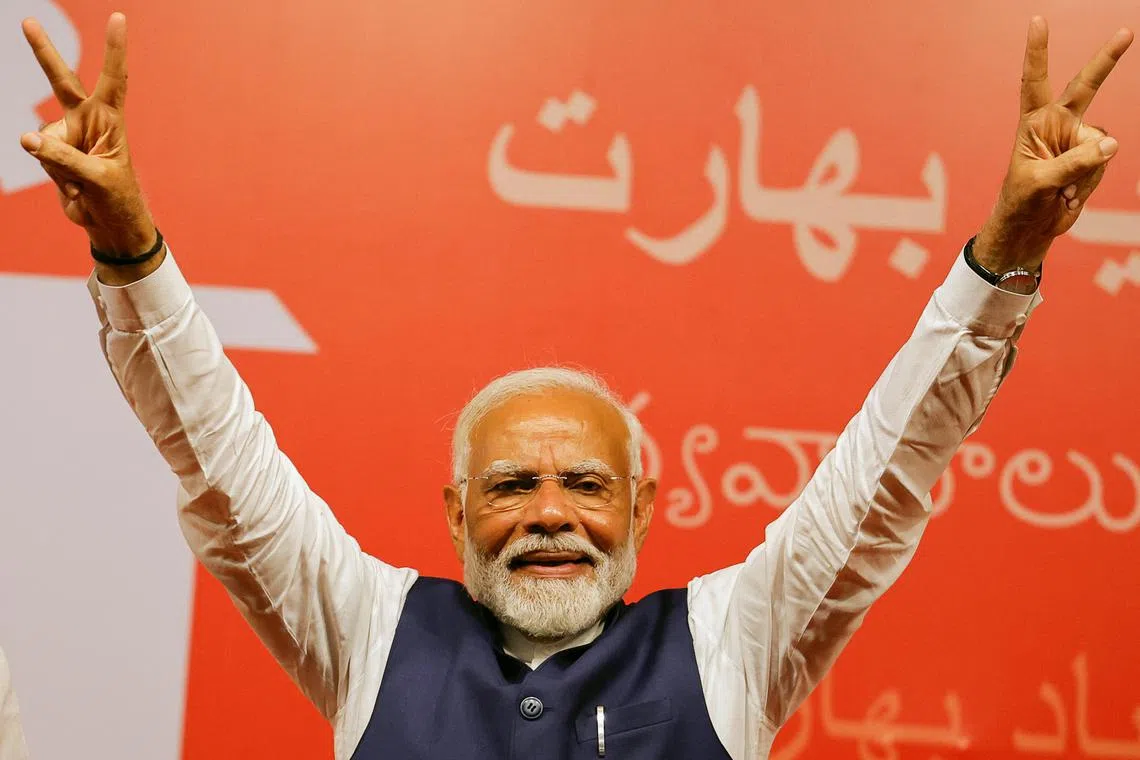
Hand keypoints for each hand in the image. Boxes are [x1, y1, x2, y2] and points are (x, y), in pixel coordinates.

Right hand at [19, 12, 161, 276]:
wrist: (108, 222)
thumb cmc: (116, 198)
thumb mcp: (98, 179)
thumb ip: (64, 159)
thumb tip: (27, 139)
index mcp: (111, 119)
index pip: (114, 78)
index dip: (115, 49)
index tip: (120, 18)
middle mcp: (87, 120)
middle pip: (61, 81)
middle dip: (43, 52)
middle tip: (28, 20)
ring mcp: (67, 135)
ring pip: (44, 139)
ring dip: (60, 166)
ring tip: (83, 183)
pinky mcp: (53, 152)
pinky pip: (40, 156)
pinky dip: (56, 176)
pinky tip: (75, 188)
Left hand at [974, 17, 1132, 273]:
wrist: (1031, 227)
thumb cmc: (1022, 202)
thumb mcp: (1039, 183)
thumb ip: (1073, 163)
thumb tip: (1110, 144)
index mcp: (1033, 123)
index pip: (1034, 81)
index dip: (1038, 52)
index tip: (1038, 21)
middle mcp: (1058, 124)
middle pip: (1086, 87)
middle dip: (1106, 60)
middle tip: (1126, 32)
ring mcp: (1078, 140)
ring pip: (1100, 145)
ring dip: (1083, 174)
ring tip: (1060, 191)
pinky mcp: (1093, 158)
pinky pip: (1104, 163)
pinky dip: (1088, 183)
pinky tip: (1069, 195)